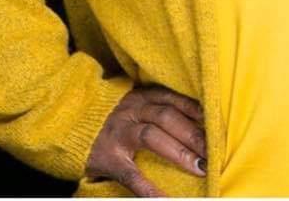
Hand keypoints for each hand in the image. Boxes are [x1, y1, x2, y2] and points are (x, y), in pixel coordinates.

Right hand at [84, 84, 206, 196]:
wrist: (72, 122)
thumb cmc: (114, 116)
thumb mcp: (135, 104)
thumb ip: (158, 107)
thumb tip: (198, 119)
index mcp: (142, 97)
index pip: (174, 99)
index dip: (196, 110)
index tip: (216, 121)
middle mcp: (132, 111)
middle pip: (168, 117)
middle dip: (193, 134)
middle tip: (213, 149)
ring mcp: (120, 133)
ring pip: (153, 137)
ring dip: (179, 152)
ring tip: (200, 167)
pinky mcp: (109, 157)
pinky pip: (132, 174)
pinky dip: (149, 189)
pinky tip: (164, 199)